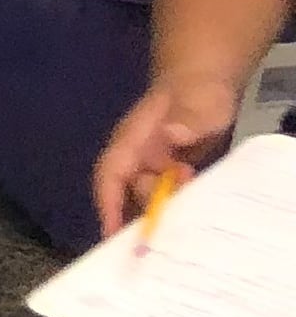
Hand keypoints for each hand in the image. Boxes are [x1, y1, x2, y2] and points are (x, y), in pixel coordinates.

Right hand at [93, 73, 243, 236]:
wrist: (207, 82)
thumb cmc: (198, 90)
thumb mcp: (198, 102)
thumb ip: (187, 118)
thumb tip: (172, 134)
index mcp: (133, 140)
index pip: (110, 174)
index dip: (108, 204)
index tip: (113, 234)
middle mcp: (137, 156)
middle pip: (131, 193)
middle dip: (150, 210)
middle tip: (178, 222)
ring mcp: (154, 164)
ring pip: (150, 196)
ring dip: (167, 209)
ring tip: (190, 222)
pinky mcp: (171, 171)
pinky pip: (168, 194)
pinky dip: (176, 207)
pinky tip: (192, 220)